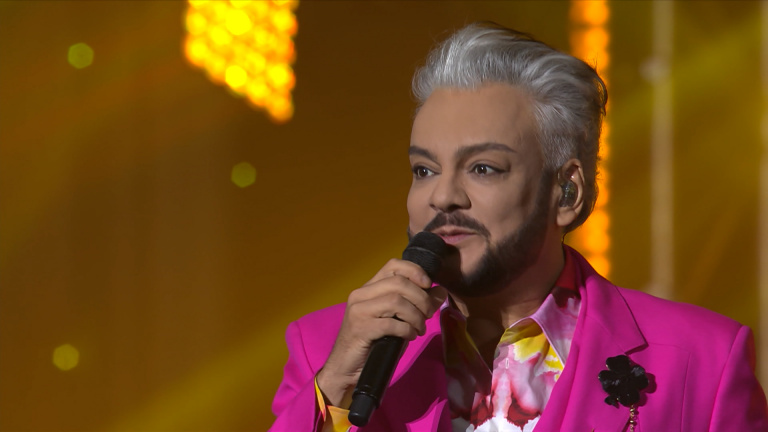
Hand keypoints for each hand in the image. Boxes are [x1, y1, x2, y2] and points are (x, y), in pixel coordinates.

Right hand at [315, 258, 446, 406]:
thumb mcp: (398, 320)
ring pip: (396, 300)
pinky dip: (407, 330)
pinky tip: (409, 336)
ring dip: (415, 316)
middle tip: (427, 314)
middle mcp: (361, 294)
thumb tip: (440, 291)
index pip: (393, 265)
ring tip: (419, 328)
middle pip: (399, 282)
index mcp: (369, 288)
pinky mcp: (360, 328)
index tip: (428, 285)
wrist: (346, 368)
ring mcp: (359, 310)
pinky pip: (391, 323)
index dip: (415, 271)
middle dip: (421, 298)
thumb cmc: (374, 343)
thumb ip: (417, 305)